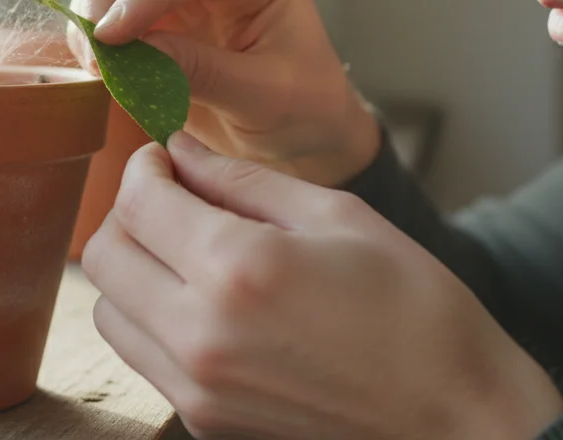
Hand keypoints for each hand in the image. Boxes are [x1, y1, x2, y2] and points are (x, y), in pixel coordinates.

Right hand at [70, 0, 378, 186]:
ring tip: (98, 67)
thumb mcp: (263, 98)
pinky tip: (101, 69)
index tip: (107, 40)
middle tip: (93, 52)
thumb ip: (200, 71)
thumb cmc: (304, 113)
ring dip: (93, 12)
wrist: (308, 138)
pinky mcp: (161, 13)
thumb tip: (129, 50)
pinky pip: (109, 5)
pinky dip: (93, 33)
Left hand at [83, 132, 562, 439]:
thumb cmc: (417, 312)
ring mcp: (197, 388)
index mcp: (238, 268)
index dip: (143, 167)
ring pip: (109, 311)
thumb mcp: (339, 218)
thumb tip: (182, 151)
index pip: (137, 202)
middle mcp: (201, 334)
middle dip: (129, 214)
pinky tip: (207, 302)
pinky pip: (145, 357)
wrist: (457, 421)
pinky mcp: (204, 422)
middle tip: (172, 198)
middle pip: (105, 256)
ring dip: (133, 270)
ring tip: (187, 251)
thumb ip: (245, 180)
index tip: (164, 158)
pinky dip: (154, 319)